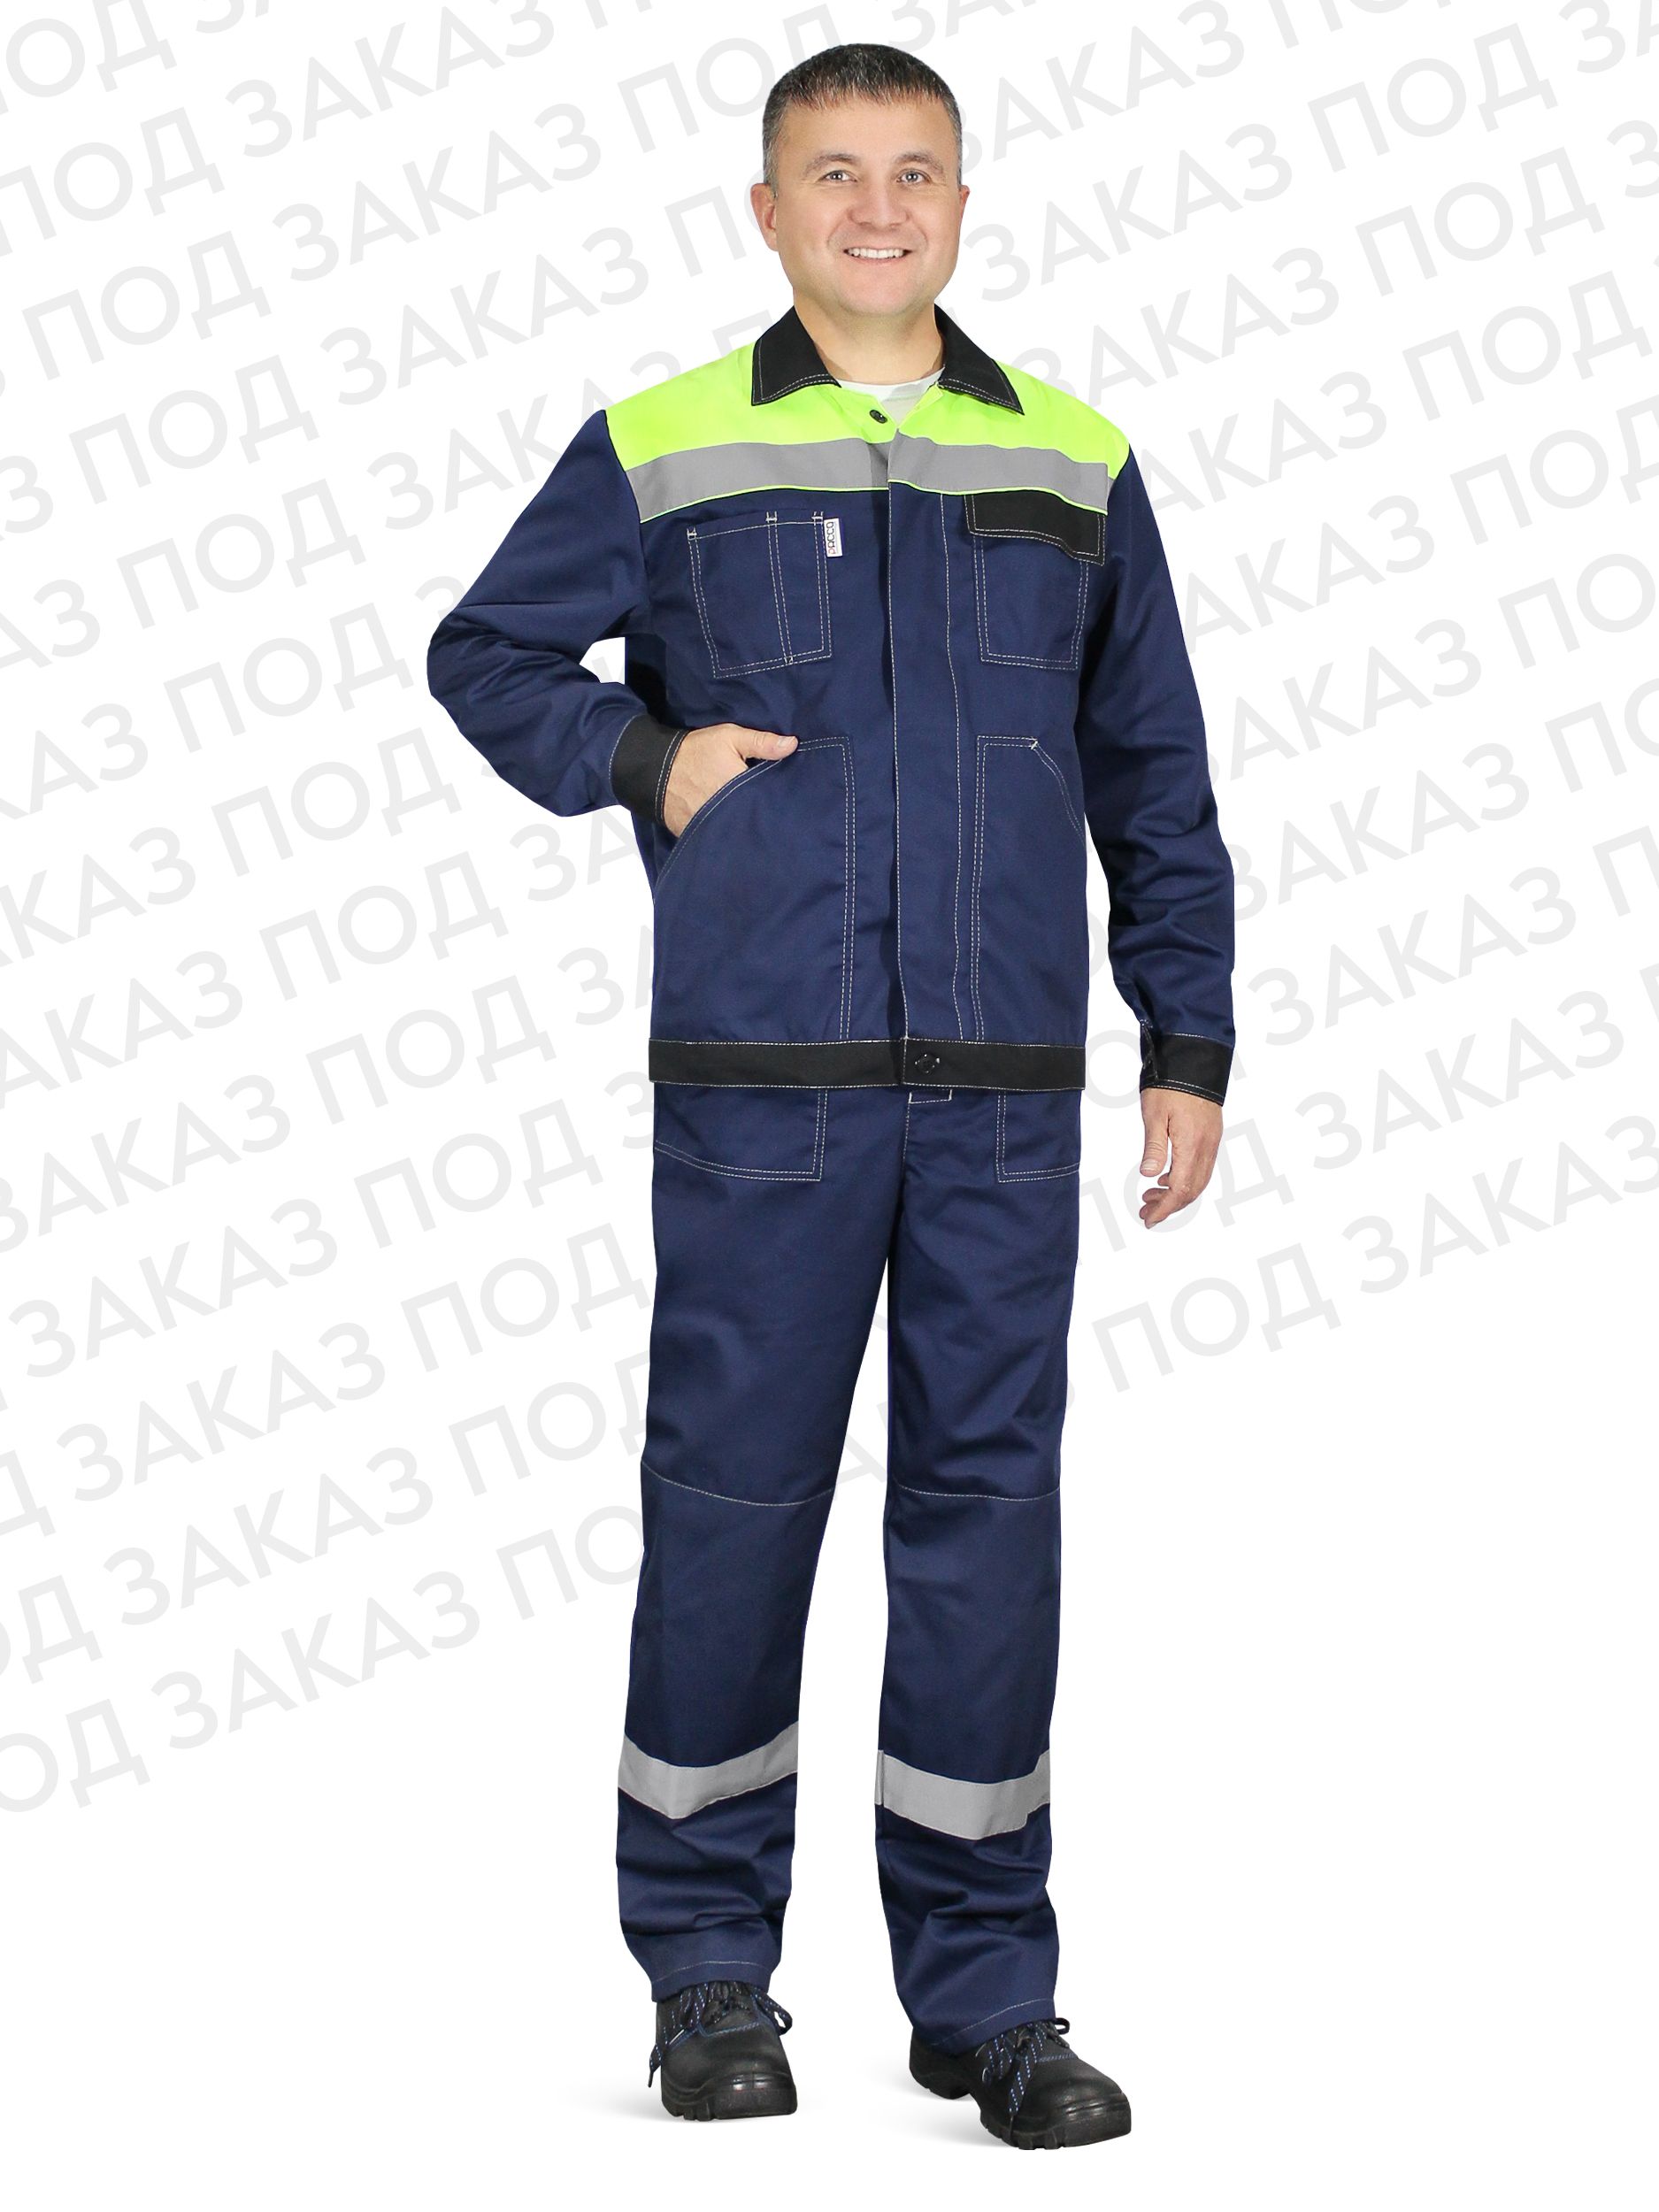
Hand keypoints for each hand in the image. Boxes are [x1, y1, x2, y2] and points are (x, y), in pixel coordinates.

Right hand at [662, 723, 796, 837]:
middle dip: (765, 812)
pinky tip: (736, 827)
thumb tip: (793, 744)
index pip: (771, 796)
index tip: (790, 794)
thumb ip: (762, 742)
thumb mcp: (729, 737)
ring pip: (740, 829)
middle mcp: (729, 811)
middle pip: (757, 816)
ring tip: (757, 819)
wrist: (654, 770)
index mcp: (740, 786)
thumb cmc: (695, 752)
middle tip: (776, 809)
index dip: (780, 795)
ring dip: (748, 824)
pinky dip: (729, 833)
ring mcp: (714, 825)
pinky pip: (722, 837)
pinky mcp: (701, 834)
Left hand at [1137, 1088, 1222, 1226]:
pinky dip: (1184, 1179)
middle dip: (1169, 1206)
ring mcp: (1211, 1142)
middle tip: (1145, 1211)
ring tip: (1151, 1195)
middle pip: (1192, 1190)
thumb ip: (1154, 1147)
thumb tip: (1148, 1175)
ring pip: (1198, 1181)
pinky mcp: (1211, 1135)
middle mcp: (1206, 1147)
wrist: (1194, 1062)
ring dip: (1176, 1193)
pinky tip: (1166, 1176)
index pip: (1180, 1189)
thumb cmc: (1171, 1084)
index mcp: (1192, 1145)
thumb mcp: (1154, 1115)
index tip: (1148, 1219)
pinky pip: (1202, 1167)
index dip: (1165, 1208)